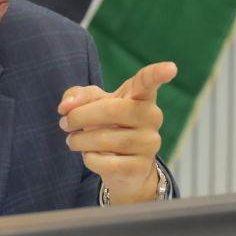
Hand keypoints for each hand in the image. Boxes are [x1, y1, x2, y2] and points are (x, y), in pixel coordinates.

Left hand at [57, 62, 177, 204]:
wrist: (122, 167)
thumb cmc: (106, 125)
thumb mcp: (91, 105)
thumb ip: (77, 97)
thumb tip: (65, 107)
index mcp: (140, 96)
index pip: (148, 82)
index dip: (157, 74)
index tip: (170, 68)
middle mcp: (151, 117)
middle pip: (112, 110)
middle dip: (80, 117)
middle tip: (65, 123)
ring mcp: (149, 143)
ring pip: (107, 139)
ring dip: (80, 140)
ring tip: (73, 141)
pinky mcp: (141, 167)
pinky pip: (107, 163)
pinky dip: (90, 159)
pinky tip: (90, 156)